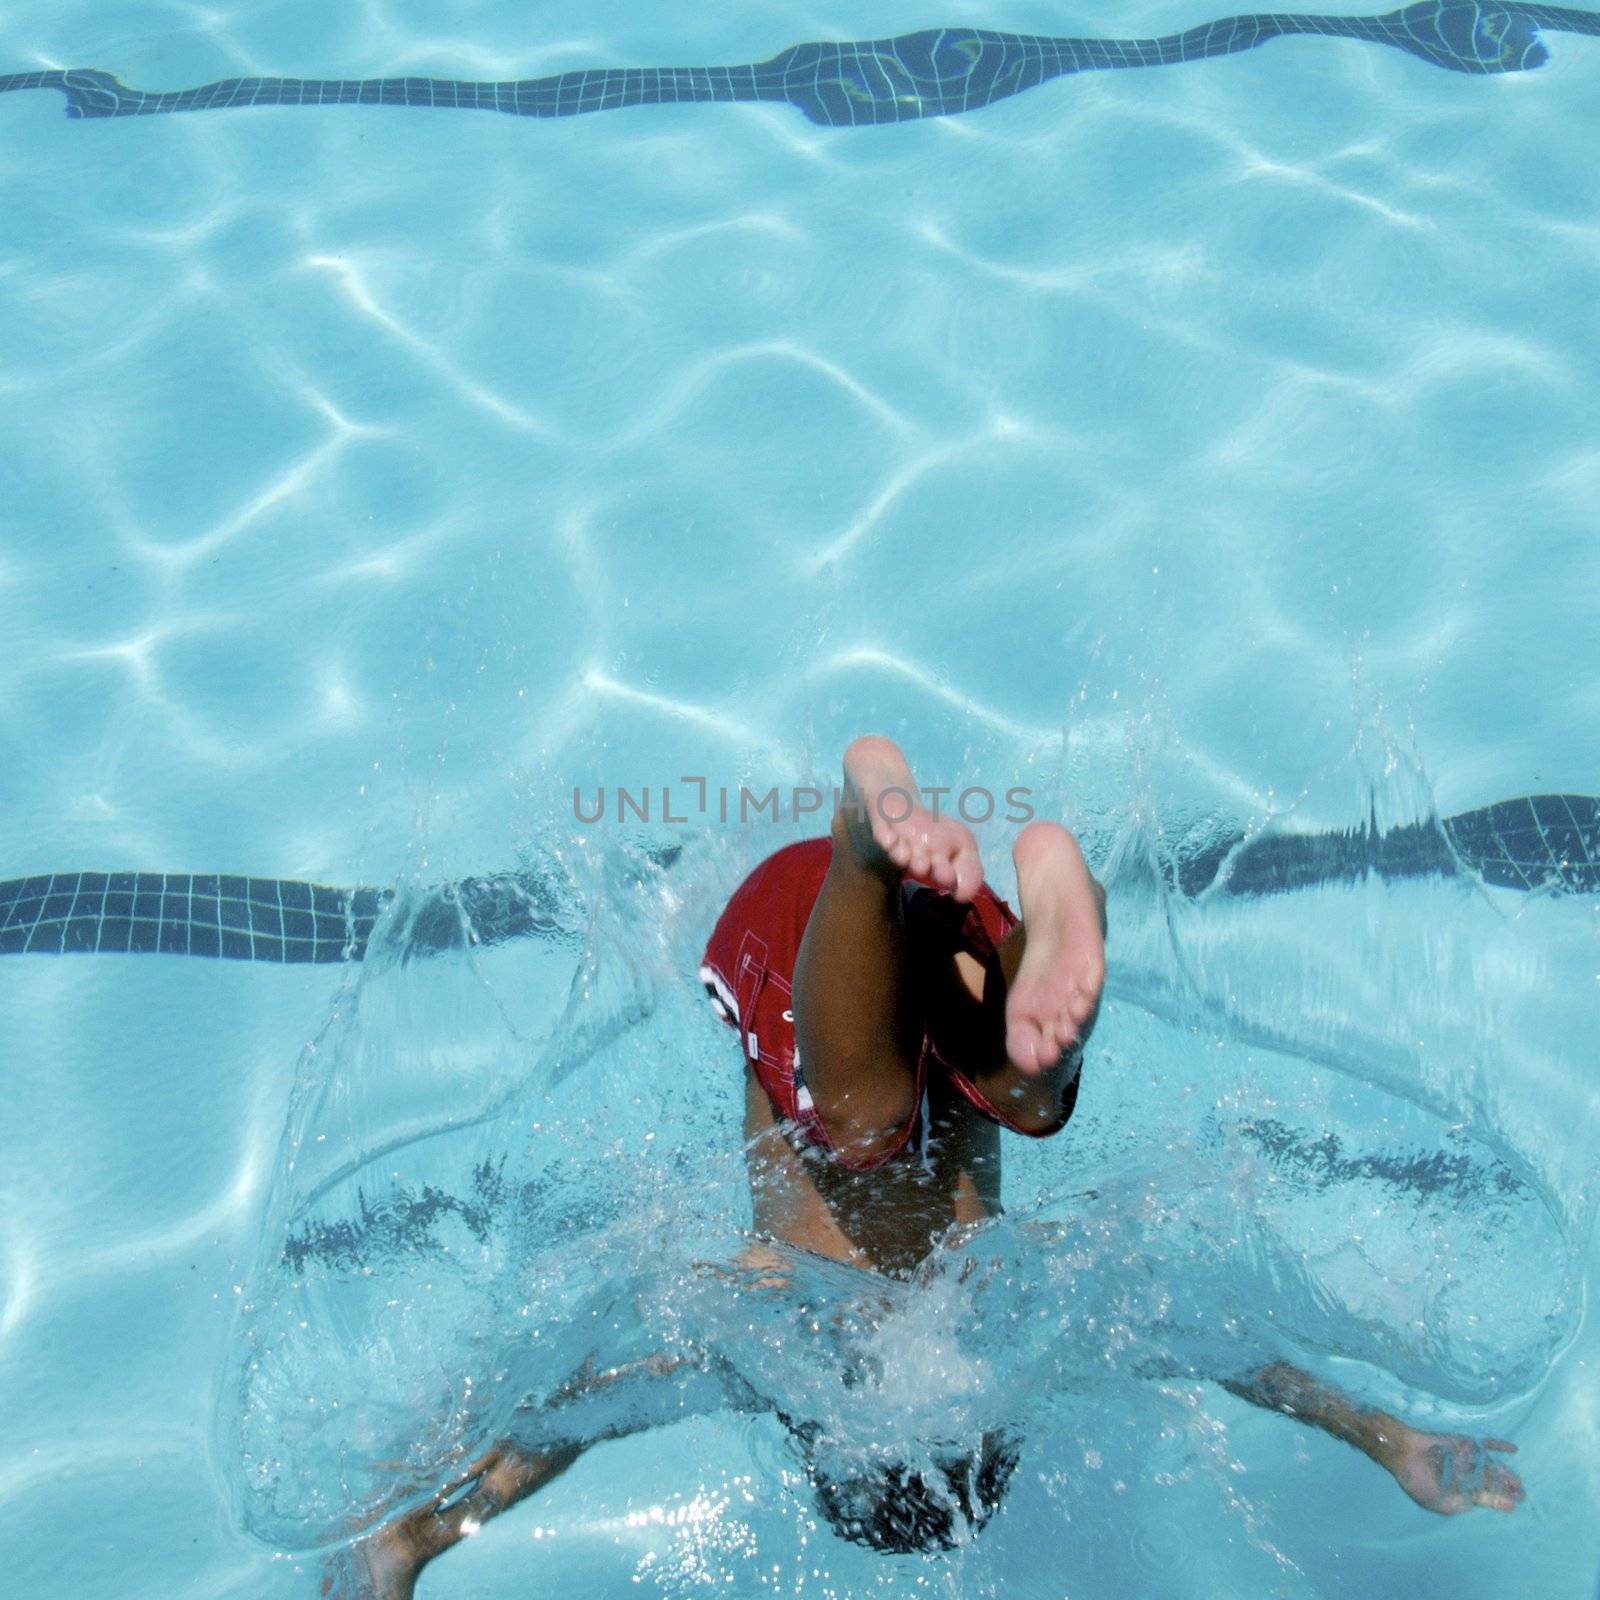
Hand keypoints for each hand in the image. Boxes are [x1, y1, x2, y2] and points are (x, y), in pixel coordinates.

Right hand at [1383, 1427, 1523, 1514]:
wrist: (1404, 1453)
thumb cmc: (1419, 1481)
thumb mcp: (1443, 1502)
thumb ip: (1466, 1503)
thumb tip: (1486, 1504)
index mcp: (1459, 1491)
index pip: (1484, 1497)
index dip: (1499, 1502)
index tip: (1513, 1505)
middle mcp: (1465, 1475)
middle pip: (1490, 1483)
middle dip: (1505, 1489)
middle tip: (1522, 1493)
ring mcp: (1466, 1459)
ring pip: (1490, 1467)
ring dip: (1504, 1473)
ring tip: (1519, 1481)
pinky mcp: (1464, 1444)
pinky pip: (1484, 1445)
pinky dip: (1498, 1446)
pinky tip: (1512, 1449)